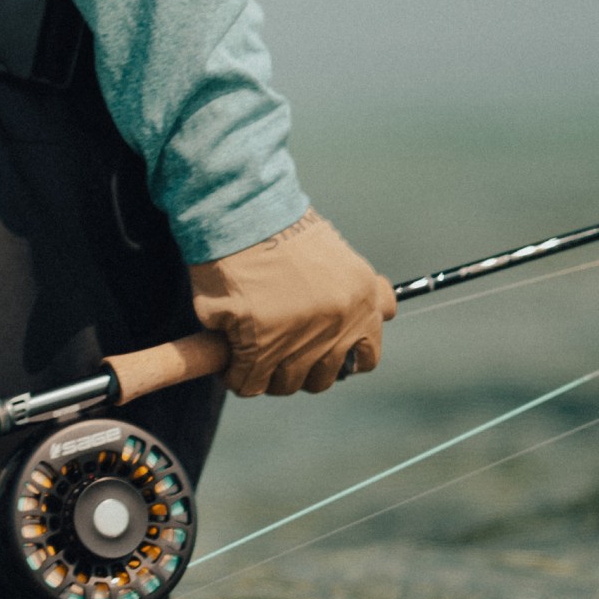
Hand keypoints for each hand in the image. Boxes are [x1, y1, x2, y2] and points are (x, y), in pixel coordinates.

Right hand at [188, 210, 395, 395]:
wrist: (242, 214)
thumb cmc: (277, 227)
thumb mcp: (336, 255)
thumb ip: (349, 292)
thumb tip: (354, 318)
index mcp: (360, 301)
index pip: (367, 354)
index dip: (341, 359)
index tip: (324, 355)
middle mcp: (338, 323)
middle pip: (323, 377)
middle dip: (300, 371)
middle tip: (279, 355)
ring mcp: (300, 338)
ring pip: (286, 383)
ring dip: (267, 376)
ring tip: (251, 359)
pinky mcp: (260, 345)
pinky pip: (250, 382)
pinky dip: (238, 377)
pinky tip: (230, 361)